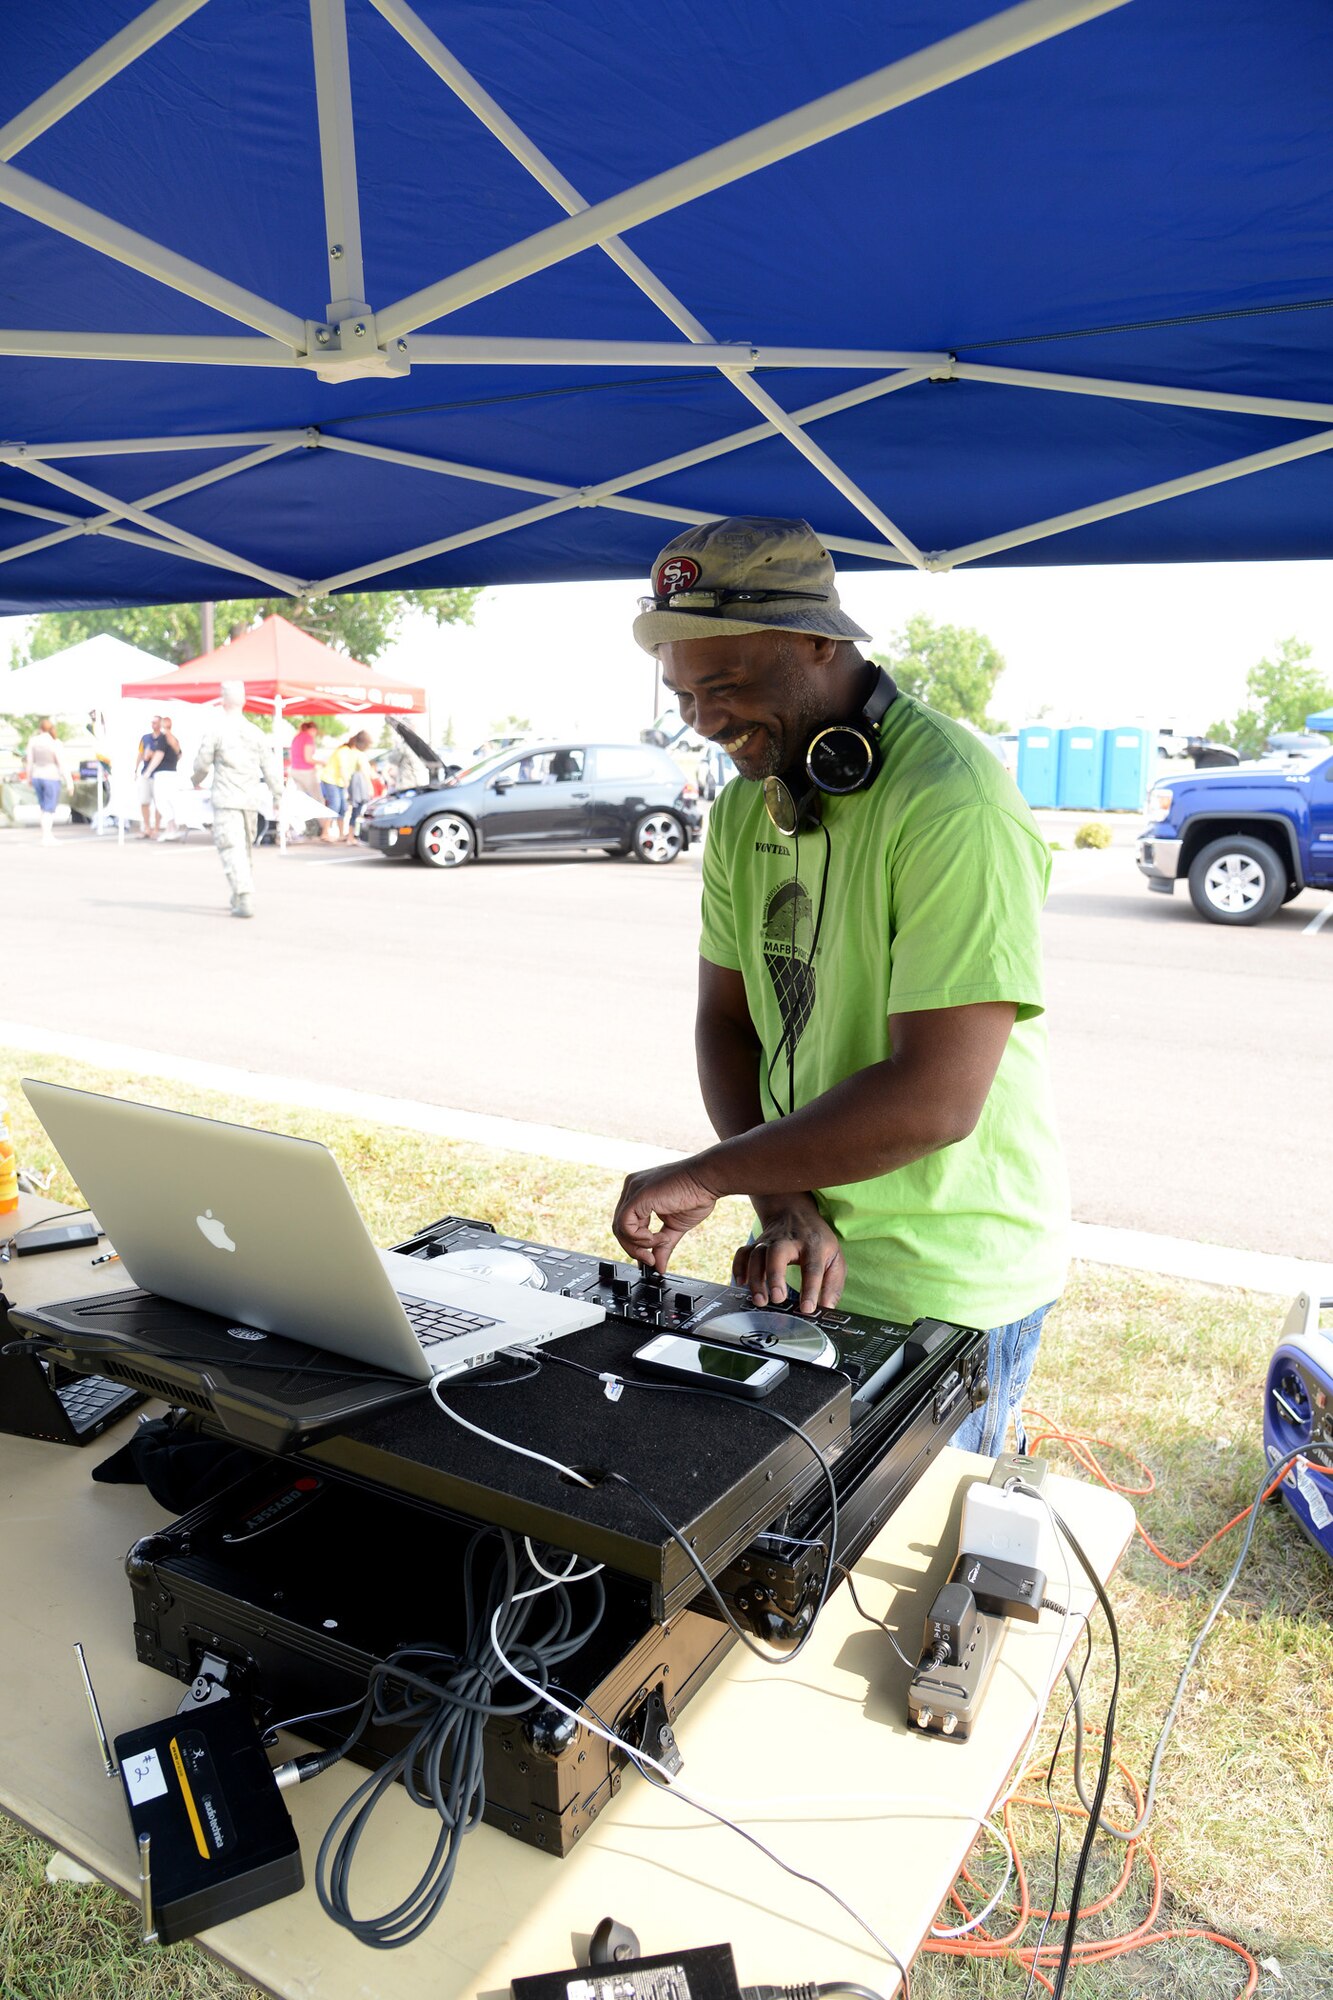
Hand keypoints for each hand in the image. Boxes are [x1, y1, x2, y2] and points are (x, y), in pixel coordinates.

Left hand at [613, 1159, 720, 1272]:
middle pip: (620, 1227)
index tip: (650, 1258)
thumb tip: (658, 1267)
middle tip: (651, 1260)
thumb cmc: (697, 1195)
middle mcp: (632, 1189)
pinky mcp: (638, 1196)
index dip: (635, 1245)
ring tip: (661, 1242)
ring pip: (620, 1228)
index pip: (626, 1224)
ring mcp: (633, 1190)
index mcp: (639, 1194)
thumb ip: (663, 1245)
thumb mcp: (675, 1227)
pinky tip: (657, 1237)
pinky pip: (625, 1225)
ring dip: (639, 1244)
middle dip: (635, 1248)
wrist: (709, 1179)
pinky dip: (639, 1238)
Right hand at [733, 1194, 845, 1314]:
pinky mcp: (756, 1243)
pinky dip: (739, 1267)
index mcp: (814, 1245)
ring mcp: (770, 1241)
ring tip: (761, 1300)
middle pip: (778, 1253)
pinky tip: (742, 1283)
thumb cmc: (817, 1240)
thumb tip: (825, 1308)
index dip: (809, 1289)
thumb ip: (833, 1284)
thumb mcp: (835, 1257)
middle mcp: (790, 1241)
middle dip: (775, 1276)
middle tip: (777, 1299)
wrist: (794, 1211)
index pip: (812, 1267)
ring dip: (756, 1279)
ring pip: (757, 1255)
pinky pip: (743, 1253)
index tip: (806, 1309)